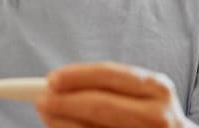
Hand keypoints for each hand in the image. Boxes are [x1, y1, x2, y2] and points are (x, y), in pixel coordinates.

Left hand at [35, 62, 196, 127]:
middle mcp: (158, 115)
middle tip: (40, 100)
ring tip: (48, 115)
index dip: (77, 75)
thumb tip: (56, 86)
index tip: (51, 79)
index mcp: (158, 88)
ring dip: (63, 124)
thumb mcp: (141, 94)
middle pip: (100, 105)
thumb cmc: (150, 116)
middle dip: (64, 102)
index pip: (110, 75)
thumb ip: (107, 88)